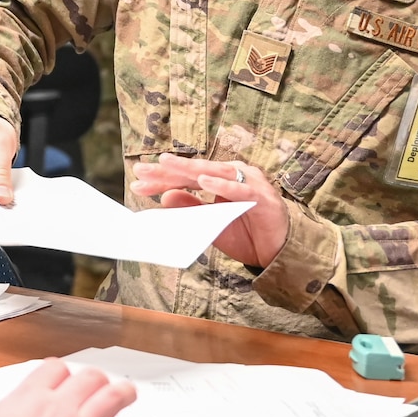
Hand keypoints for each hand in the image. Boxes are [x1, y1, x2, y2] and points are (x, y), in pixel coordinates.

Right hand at [0, 358, 143, 416]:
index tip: (65, 376)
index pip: (54, 369)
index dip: (63, 372)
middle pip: (88, 378)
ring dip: (123, 393)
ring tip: (128, 393)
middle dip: (97, 378)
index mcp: (29, 399)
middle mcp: (59, 409)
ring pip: (111, 399)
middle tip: (101, 382)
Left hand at [130, 154, 290, 268]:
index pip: (186, 176)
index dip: (161, 178)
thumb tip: (164, 196)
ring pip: (215, 173)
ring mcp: (250, 183)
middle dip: (167, 171)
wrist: (281, 251)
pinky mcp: (262, 197)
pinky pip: (240, 190)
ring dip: (190, 169)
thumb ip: (191, 208)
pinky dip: (222, 186)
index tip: (137, 181)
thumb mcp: (211, 222)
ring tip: (166, 165)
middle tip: (141, 169)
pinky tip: (203, 182)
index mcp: (221, 179)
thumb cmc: (247, 234)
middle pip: (196, 170)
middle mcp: (234, 174)